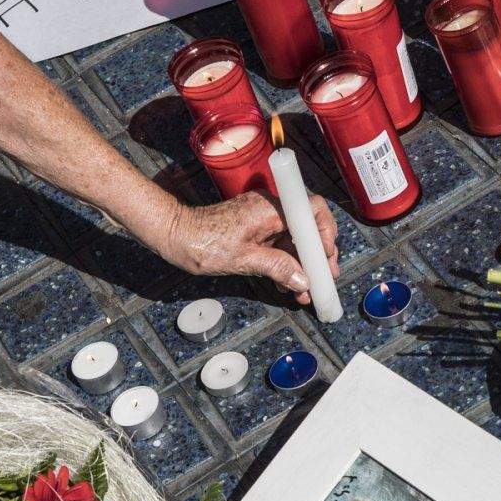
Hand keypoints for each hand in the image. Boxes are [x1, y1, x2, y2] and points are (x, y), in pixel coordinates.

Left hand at [157, 192, 339, 303]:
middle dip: (317, 256)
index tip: (326, 260)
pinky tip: (288, 284)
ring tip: (305, 291)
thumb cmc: (202, 243)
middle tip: (324, 280)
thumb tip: (303, 280)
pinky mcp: (254, 228)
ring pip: (293, 239)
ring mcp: (262, 218)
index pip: (312, 210)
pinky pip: (279, 243)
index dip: (325, 234)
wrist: (175, 235)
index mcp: (271, 208)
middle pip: (306, 227)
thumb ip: (278, 268)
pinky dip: (286, 262)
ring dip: (301, 264)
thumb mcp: (244, 260)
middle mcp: (270, 208)